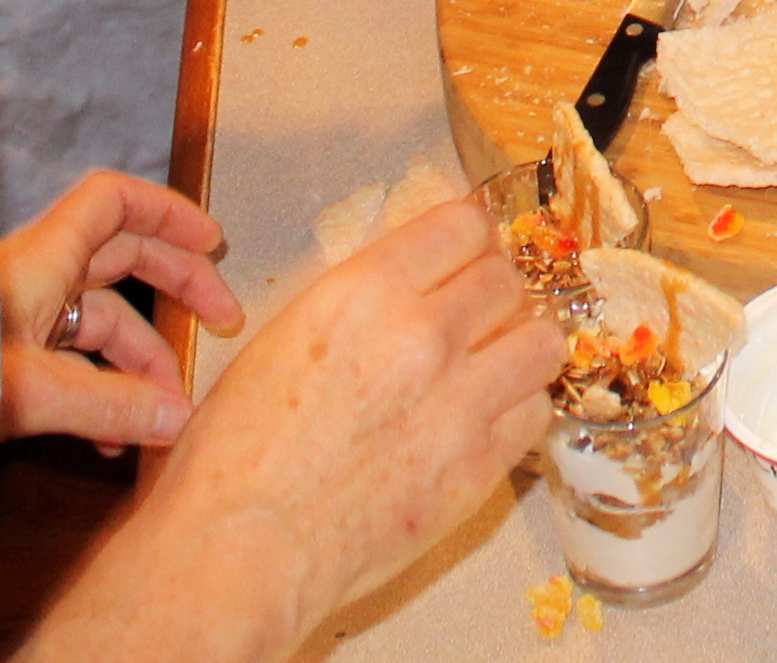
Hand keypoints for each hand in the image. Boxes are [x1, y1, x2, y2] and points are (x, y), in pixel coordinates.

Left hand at [0, 170, 244, 451]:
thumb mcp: (34, 391)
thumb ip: (111, 405)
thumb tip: (180, 418)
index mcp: (42, 260)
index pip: (112, 203)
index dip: (166, 211)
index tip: (212, 239)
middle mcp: (33, 278)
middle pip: (119, 260)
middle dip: (174, 287)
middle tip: (221, 323)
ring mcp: (17, 319)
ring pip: (97, 321)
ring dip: (137, 361)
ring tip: (163, 412)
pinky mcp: (1, 360)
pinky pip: (68, 363)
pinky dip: (98, 390)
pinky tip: (108, 441)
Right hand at [135, 198, 557, 633]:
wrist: (241, 551)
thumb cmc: (234, 452)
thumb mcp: (281, 340)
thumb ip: (356, 303)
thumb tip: (409, 283)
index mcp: (366, 293)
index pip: (463, 226)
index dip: (467, 239)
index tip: (464, 255)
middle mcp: (424, 336)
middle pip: (507, 279)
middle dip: (494, 291)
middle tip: (477, 313)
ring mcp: (460, 403)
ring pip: (542, 341)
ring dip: (521, 344)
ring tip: (496, 362)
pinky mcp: (479, 467)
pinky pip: (534, 413)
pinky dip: (518, 409)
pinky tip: (488, 419)